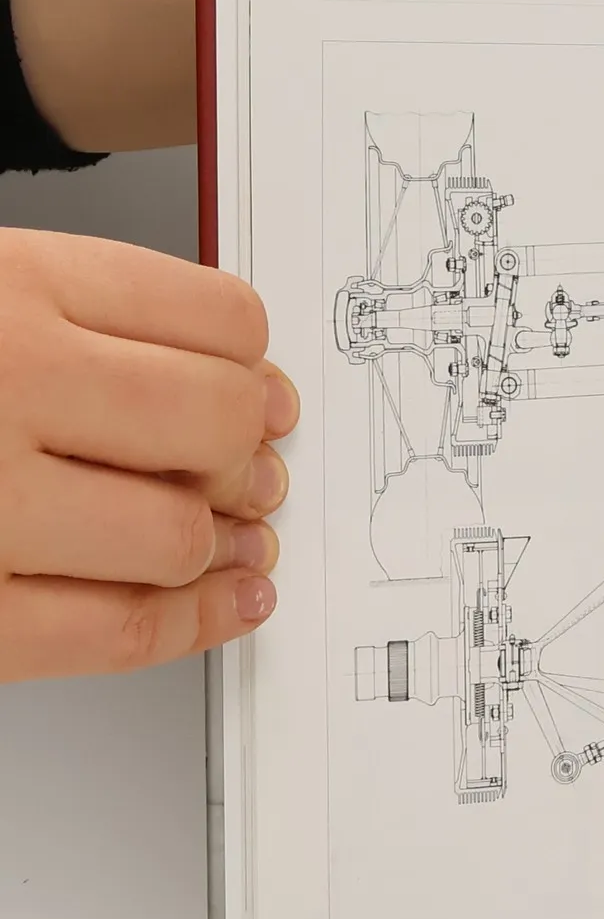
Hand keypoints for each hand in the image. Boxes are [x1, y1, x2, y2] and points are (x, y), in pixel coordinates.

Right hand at [0, 230, 293, 681]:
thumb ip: (77, 321)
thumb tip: (228, 376)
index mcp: (9, 289)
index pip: (210, 318)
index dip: (256, 364)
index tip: (263, 389)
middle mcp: (5, 386)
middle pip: (213, 423)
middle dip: (248, 455)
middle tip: (254, 470)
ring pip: (181, 533)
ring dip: (224, 542)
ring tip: (230, 538)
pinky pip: (118, 629)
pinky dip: (193, 622)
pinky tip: (225, 600)